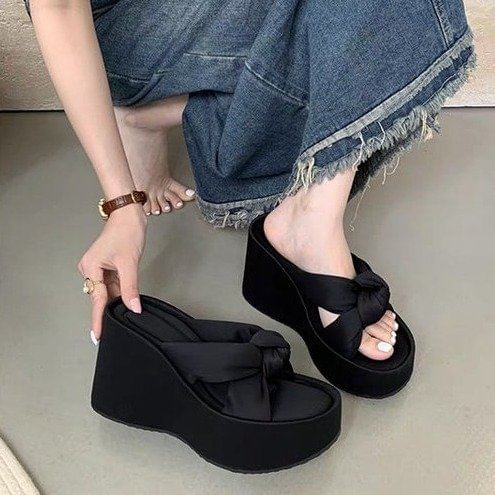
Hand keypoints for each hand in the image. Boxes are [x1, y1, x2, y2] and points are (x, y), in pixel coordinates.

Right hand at [78, 204, 146, 341]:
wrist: (129, 215)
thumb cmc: (127, 233)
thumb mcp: (129, 263)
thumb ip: (130, 288)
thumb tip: (134, 308)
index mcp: (90, 268)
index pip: (97, 300)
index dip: (98, 319)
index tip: (97, 336)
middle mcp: (90, 269)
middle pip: (100, 297)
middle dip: (108, 312)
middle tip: (115, 330)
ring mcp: (97, 268)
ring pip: (107, 291)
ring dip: (115, 301)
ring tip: (124, 316)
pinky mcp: (106, 266)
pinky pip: (111, 284)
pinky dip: (119, 292)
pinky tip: (126, 301)